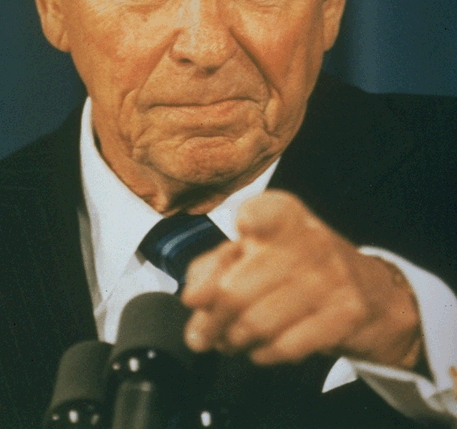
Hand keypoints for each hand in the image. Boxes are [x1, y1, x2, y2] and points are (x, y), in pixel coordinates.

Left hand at [182, 190, 421, 367]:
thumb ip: (215, 266)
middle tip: (201, 334)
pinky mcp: (346, 313)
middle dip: (210, 320)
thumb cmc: (301, 268)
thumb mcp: (259, 252)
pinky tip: (261, 348)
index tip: (241, 231)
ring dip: (233, 340)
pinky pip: (286, 345)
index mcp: (284, 215)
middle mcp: (309, 239)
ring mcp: (331, 276)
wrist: (372, 293)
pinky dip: (263, 354)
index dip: (249, 223)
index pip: (260, 213)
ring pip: (257, 322)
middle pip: (236, 288)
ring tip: (230, 341)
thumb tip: (194, 298)